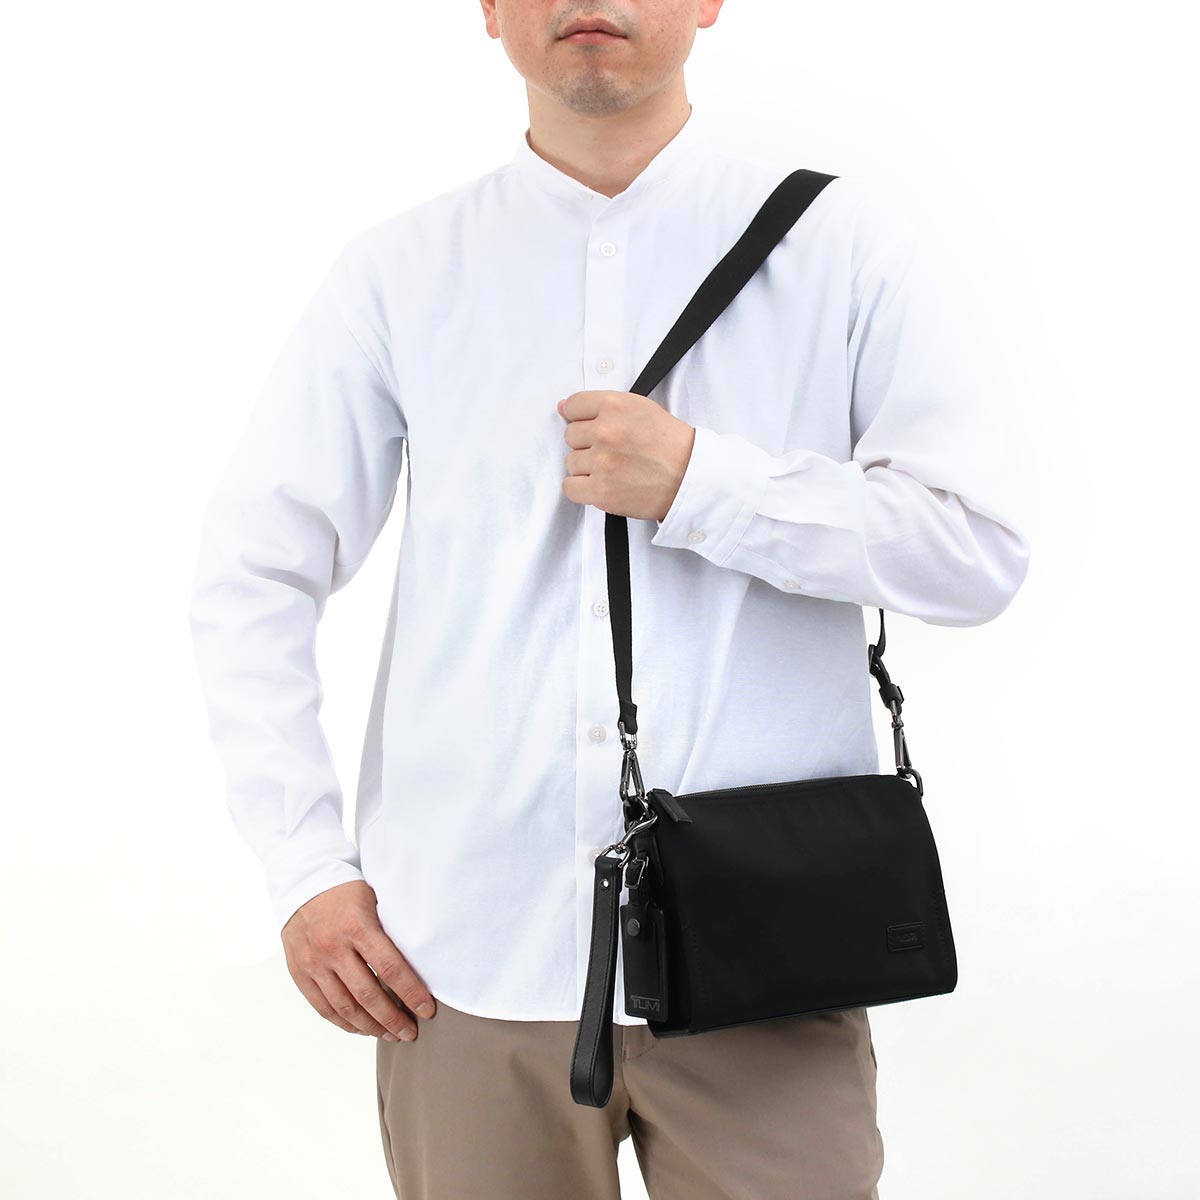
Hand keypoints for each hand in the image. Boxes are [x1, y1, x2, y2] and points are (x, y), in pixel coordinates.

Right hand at [281, 879, 435, 1041]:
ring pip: (344, 1007)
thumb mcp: (374, 899)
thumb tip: (420, 960)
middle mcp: (332, 947)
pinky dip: (344, 1022)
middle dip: (393, 1019)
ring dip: (370, 1027)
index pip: (390, 968)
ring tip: (390, 1035)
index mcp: (356, 926)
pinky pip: (323, 1007)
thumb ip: (389, 929)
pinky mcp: (299, 972)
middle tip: (411, 1032)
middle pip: (368, 994)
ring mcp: (313, 962)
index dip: (411, 993)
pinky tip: (361, 1029)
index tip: (427, 1010)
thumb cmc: (347, 890)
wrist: (303, 881)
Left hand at [558, 390, 694, 520]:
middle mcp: (606, 431)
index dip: (581, 417)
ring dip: (587, 467)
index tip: (593, 427)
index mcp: (615, 406)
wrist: (691, 478)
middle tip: (613, 451)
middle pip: (570, 435)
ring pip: (570, 462)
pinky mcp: (601, 490)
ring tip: (613, 469)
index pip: (573, 405)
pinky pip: (570, 487)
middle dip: (587, 443)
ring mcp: (602, 462)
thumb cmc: (670, 444)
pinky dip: (582, 489)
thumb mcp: (641, 408)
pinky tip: (601, 484)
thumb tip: (563, 407)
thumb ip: (603, 406)